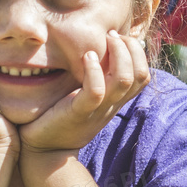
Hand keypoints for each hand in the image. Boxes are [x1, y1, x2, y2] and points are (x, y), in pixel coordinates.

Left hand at [18, 30, 149, 155]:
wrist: (43, 151)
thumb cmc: (60, 117)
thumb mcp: (85, 98)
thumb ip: (95, 79)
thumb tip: (99, 51)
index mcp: (115, 101)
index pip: (143, 76)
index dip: (138, 53)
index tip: (119, 38)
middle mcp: (111, 105)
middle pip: (140, 76)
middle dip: (131, 49)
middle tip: (112, 34)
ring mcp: (97, 110)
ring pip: (123, 80)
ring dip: (117, 54)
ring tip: (104, 39)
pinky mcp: (78, 113)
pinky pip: (95, 91)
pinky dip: (93, 70)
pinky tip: (86, 56)